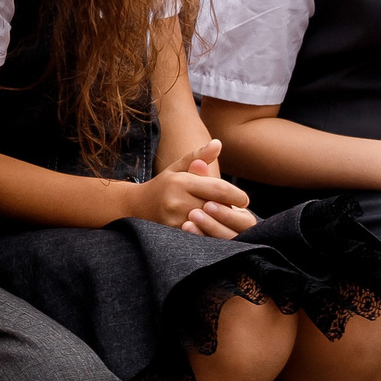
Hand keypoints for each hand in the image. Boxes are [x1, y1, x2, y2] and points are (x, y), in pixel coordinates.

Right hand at [132, 140, 257, 237]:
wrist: (135, 207)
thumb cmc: (163, 185)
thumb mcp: (178, 167)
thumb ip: (199, 156)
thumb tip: (218, 143)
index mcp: (181, 182)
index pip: (218, 188)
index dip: (235, 195)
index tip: (244, 200)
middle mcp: (176, 201)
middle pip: (216, 208)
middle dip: (229, 211)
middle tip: (237, 213)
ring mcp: (174, 220)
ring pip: (209, 224)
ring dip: (221, 224)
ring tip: (225, 222)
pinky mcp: (173, 234)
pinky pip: (199, 237)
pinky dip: (209, 234)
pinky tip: (212, 231)